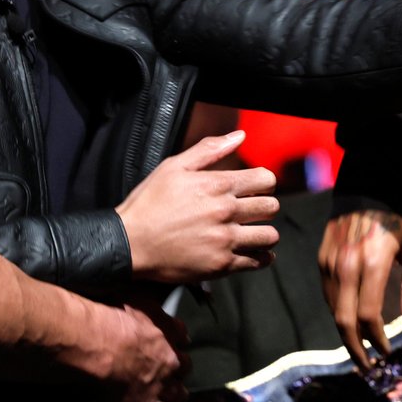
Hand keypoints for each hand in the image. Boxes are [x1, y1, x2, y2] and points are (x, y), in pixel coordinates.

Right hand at [76, 301, 189, 401]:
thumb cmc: (109, 314)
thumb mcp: (135, 296)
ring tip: (178, 395)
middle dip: (180, 367)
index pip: (182, 335)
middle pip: (184, 365)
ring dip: (178, 393)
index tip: (175, 341)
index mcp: (167, 330)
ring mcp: (161, 383)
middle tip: (173, 369)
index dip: (177, 340)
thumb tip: (157, 289)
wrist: (95, 343)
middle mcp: (170, 357)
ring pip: (179, 392)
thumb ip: (149, 299)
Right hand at [117, 131, 278, 283]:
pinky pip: (257, 261)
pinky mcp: (221, 265)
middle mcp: (225, 212)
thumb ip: (209, 149)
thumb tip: (239, 136)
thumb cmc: (149, 204)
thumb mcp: (173, 167)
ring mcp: (224, 240)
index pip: (266, 180)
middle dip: (265, 207)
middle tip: (253, 211)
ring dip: (265, 233)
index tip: (256, 188)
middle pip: (271, 207)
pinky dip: (260, 257)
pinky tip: (252, 251)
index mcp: (217, 186)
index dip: (264, 183)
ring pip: (270, 236)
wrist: (129, 244)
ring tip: (253, 232)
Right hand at [318, 209, 401, 368]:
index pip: (368, 315)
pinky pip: (328, 294)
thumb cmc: (399, 212)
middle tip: (367, 367)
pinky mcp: (322, 257)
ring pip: (333, 309)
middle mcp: (345, 266)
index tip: (387, 352)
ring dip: (346, 333)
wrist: (368, 179)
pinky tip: (352, 321)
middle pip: (343, 320)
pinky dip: (339, 312)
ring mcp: (329, 261)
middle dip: (355, 349)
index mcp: (371, 263)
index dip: (377, 339)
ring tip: (361, 348)